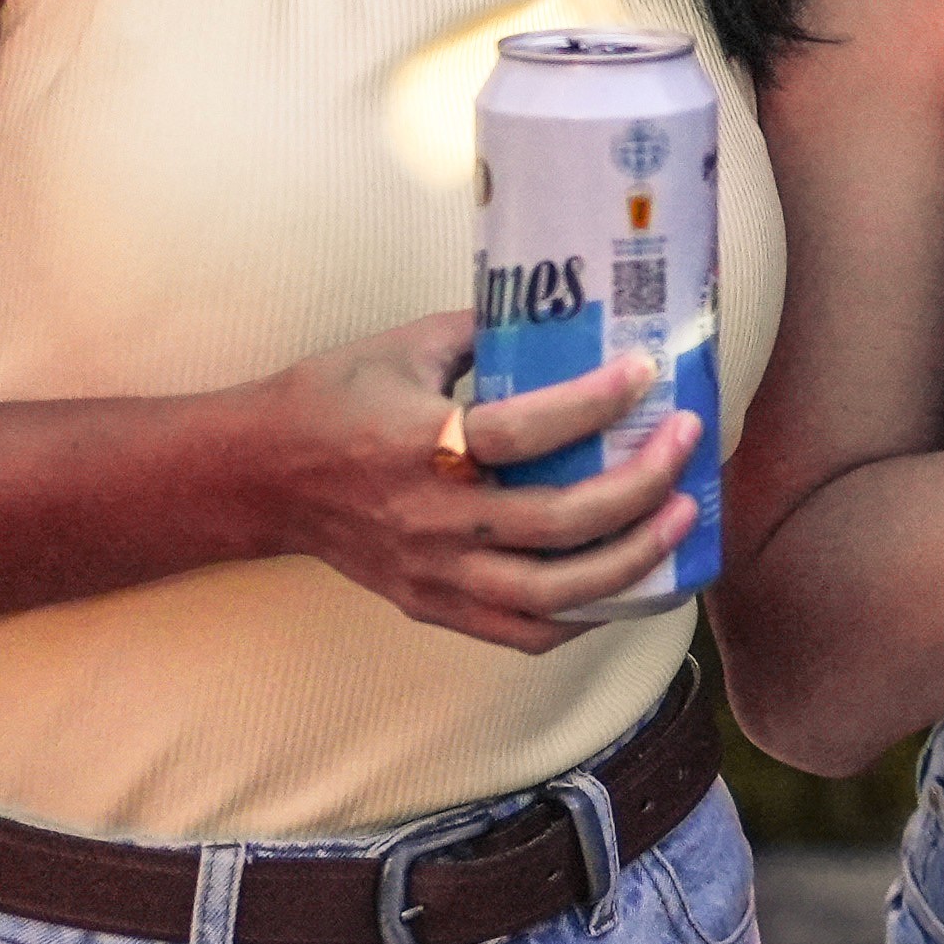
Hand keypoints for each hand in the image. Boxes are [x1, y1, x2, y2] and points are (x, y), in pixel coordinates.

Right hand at [275, 314, 696, 645]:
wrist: (258, 477)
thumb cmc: (330, 400)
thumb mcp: (402, 346)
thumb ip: (482, 330)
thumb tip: (561, 310)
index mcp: (419, 443)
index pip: (524, 431)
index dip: (595, 402)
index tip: (647, 373)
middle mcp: (430, 519)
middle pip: (558, 522)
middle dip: (640, 486)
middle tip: (685, 444)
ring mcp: (433, 574)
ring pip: (553, 594)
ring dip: (632, 561)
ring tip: (682, 519)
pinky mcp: (431, 607)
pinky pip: (524, 633)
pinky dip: (585, 615)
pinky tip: (629, 581)